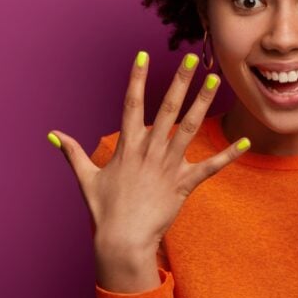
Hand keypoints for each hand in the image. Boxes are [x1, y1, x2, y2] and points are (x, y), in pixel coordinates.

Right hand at [48, 52, 250, 259]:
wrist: (122, 241)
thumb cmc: (104, 211)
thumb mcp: (85, 179)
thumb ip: (72, 153)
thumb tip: (52, 135)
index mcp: (127, 147)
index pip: (131, 104)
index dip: (136, 79)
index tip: (142, 55)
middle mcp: (149, 151)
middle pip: (166, 109)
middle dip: (180, 82)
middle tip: (192, 59)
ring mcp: (168, 167)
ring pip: (189, 128)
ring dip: (204, 103)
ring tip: (215, 82)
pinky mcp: (183, 184)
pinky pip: (209, 167)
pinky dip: (228, 155)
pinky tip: (245, 142)